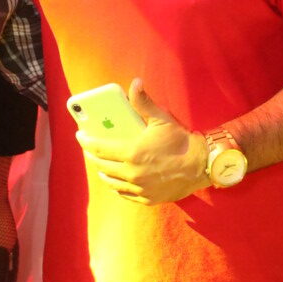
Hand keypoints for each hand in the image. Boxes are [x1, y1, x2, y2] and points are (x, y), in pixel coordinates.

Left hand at [77, 79, 208, 204]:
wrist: (202, 165)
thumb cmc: (181, 141)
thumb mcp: (161, 119)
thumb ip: (143, 102)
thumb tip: (135, 82)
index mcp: (132, 153)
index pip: (99, 148)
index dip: (86, 142)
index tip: (80, 135)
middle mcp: (132, 173)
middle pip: (102, 166)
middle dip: (92, 156)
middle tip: (89, 148)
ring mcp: (140, 188)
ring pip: (112, 182)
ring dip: (103, 172)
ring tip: (101, 164)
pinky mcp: (148, 198)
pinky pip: (125, 194)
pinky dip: (118, 186)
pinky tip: (117, 180)